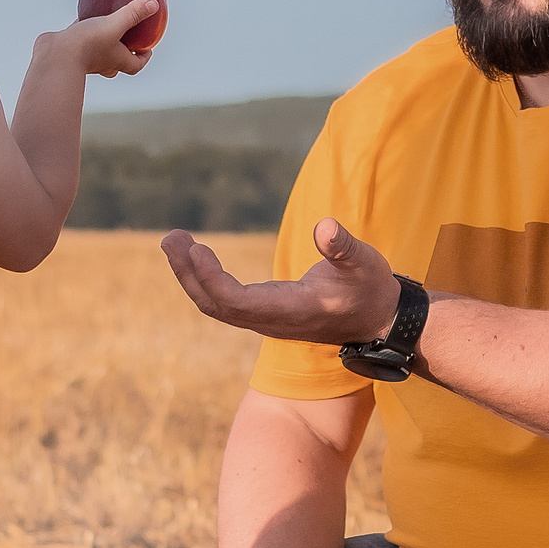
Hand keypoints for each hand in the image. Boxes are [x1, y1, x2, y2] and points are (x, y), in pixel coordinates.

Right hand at [36, 0, 159, 80]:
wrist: (55, 56)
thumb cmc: (87, 45)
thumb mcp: (114, 25)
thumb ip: (133, 14)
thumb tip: (153, 5)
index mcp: (117, 61)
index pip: (135, 65)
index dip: (143, 58)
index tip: (149, 49)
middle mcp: (102, 62)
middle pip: (117, 61)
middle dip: (124, 51)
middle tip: (129, 37)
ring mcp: (84, 56)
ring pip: (98, 50)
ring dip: (104, 40)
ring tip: (106, 23)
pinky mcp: (69, 47)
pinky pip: (79, 37)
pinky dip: (84, 27)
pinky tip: (84, 12)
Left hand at [161, 218, 400, 344]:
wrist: (378, 319)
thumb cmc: (371, 288)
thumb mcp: (366, 263)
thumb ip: (344, 247)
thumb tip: (324, 226)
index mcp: (292, 311)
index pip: (238, 303)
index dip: (212, 280)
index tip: (197, 249)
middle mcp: (272, 321)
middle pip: (217, 306)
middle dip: (189, 274)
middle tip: (170, 237)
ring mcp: (266, 320)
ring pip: (216, 305)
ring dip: (190, 276)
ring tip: (175, 241)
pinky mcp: (265, 313)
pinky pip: (224, 302)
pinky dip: (204, 279)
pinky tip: (194, 256)